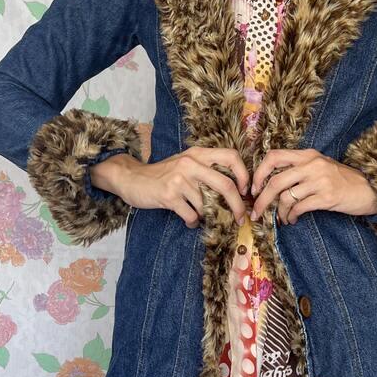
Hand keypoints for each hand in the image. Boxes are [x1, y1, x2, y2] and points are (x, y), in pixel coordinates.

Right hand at [95, 147, 250, 228]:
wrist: (131, 178)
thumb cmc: (163, 174)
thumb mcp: (185, 163)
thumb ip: (206, 171)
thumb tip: (235, 191)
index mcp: (198, 154)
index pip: (231, 156)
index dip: (244, 175)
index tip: (245, 191)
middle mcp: (190, 163)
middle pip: (226, 185)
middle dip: (238, 205)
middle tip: (240, 218)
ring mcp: (179, 180)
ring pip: (207, 205)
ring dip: (208, 216)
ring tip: (200, 217)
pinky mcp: (169, 196)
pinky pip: (191, 215)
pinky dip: (193, 222)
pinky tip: (189, 221)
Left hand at [249, 148, 376, 224]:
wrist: (371, 189)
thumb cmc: (344, 180)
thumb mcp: (321, 167)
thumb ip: (299, 169)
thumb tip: (271, 184)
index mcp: (308, 155)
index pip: (274, 156)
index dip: (259, 173)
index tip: (254, 188)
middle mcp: (312, 164)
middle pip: (275, 180)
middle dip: (261, 200)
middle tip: (256, 212)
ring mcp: (320, 180)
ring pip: (286, 197)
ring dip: (279, 212)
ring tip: (282, 218)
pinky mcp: (327, 197)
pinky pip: (300, 208)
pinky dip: (292, 216)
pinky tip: (293, 220)